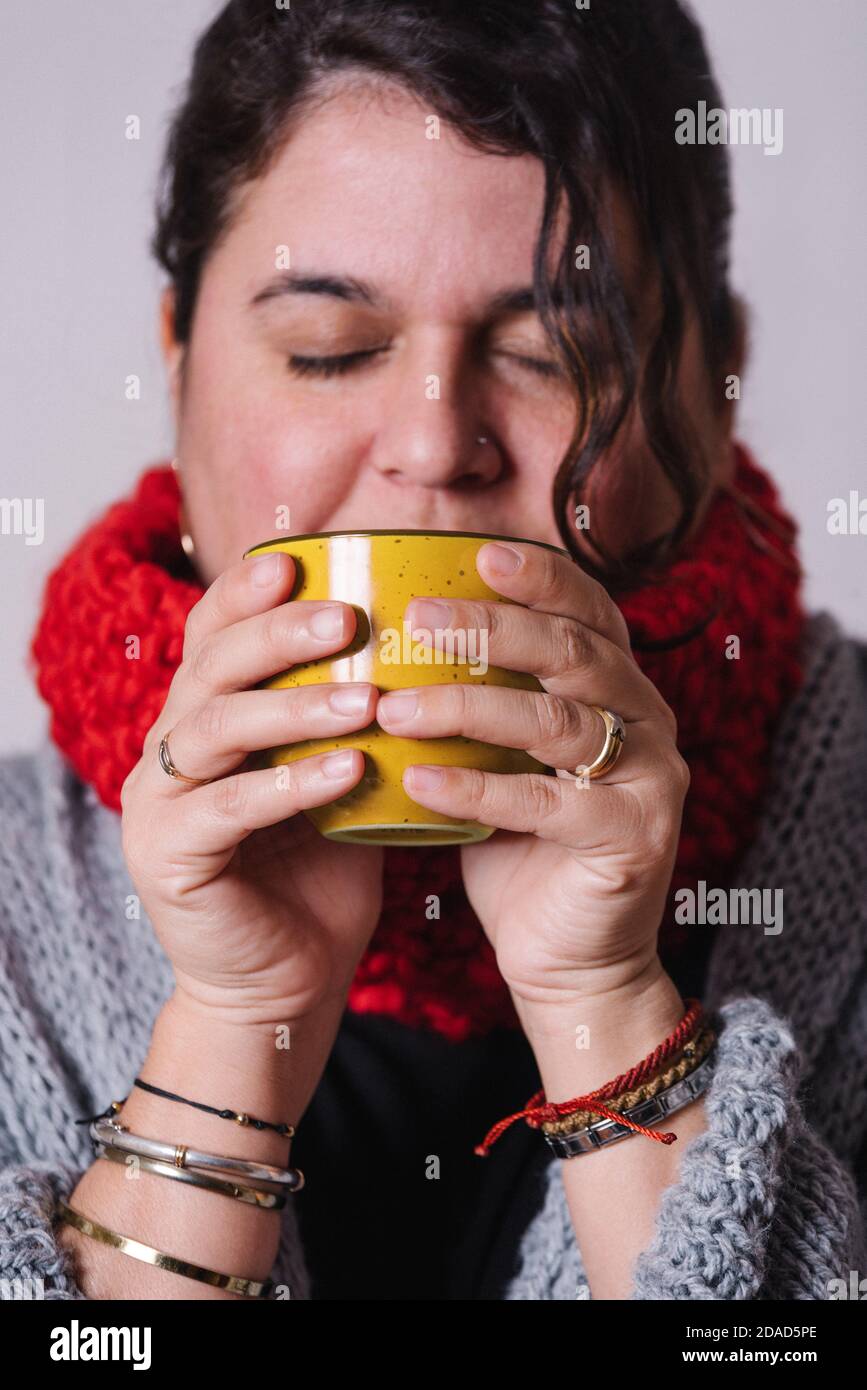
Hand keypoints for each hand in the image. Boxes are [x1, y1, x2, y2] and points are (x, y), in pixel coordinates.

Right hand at [119, 551, 382, 1024]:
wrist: (287, 983)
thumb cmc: (321, 874)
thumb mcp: (341, 779)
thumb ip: (352, 717)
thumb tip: (424, 643)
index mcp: (204, 719)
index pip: (213, 637)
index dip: (247, 595)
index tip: (301, 560)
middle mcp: (170, 749)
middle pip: (211, 668)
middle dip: (277, 634)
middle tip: (345, 617)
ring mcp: (159, 802)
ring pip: (215, 727)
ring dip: (293, 706)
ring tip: (364, 697)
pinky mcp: (168, 857)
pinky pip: (228, 807)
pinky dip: (289, 784)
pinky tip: (349, 769)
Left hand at [375, 540, 689, 1011]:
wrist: (572, 959)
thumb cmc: (523, 848)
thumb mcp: (504, 759)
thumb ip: (483, 700)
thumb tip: (394, 636)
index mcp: (621, 691)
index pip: (590, 613)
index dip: (543, 577)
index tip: (479, 552)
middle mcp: (649, 722)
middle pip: (573, 652)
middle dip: (492, 627)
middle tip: (419, 615)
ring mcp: (650, 779)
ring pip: (557, 720)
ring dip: (467, 705)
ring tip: (395, 707)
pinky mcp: (632, 838)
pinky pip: (545, 802)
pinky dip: (476, 787)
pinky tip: (418, 780)